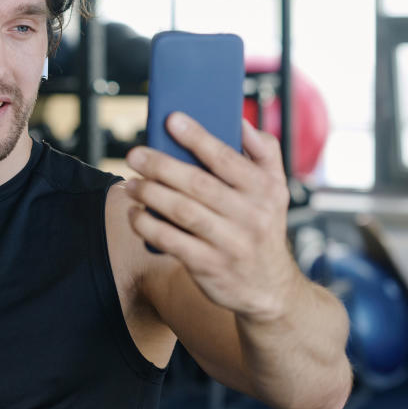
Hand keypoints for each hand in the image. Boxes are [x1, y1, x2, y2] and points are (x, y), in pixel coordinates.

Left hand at [125, 113, 300, 321]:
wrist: (270, 289)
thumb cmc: (262, 226)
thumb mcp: (277, 189)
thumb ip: (264, 153)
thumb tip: (240, 121)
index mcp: (266, 189)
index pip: (227, 158)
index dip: (197, 137)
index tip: (171, 119)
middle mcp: (251, 215)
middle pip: (198, 184)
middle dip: (162, 165)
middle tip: (134, 153)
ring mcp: (230, 243)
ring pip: (182, 212)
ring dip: (151, 194)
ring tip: (130, 183)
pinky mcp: (210, 266)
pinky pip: (172, 242)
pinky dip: (149, 226)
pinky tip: (135, 214)